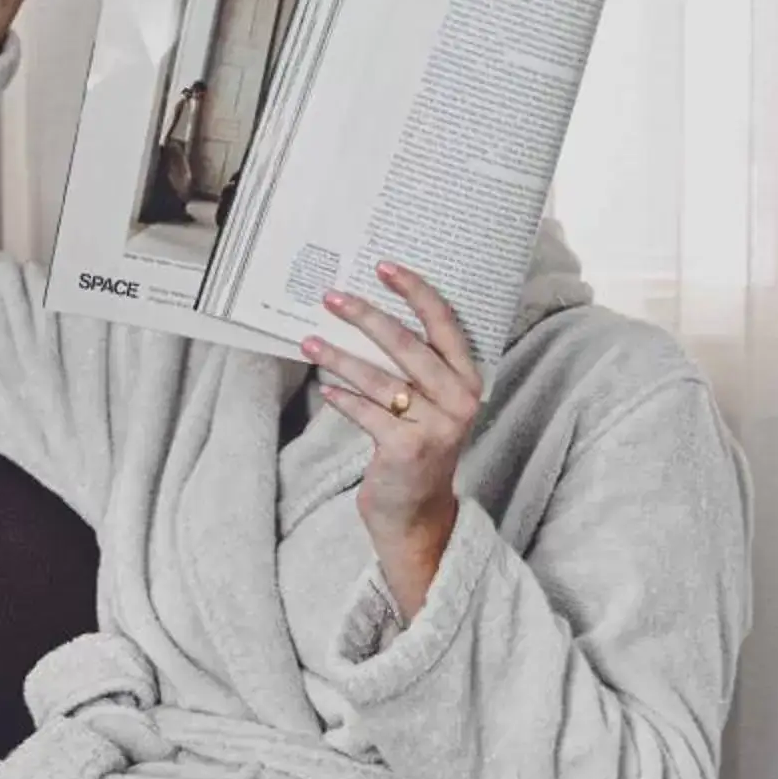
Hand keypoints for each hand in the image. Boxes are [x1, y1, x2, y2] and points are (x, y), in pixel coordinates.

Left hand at [300, 261, 481, 622]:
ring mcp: (437, 426)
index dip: (415, 292)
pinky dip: (342, 399)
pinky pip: (366, 412)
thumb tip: (366, 315)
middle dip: (365, 316)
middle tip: (332, 296)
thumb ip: (414, 367)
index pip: (445, 324)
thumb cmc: (417, 446)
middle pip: (408, 345)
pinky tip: (324, 389)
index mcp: (469, 379)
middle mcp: (460, 399)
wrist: (417, 512)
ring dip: (338, 356)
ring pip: (379, 378)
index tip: (384, 266)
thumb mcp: (428, 404)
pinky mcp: (407, 448)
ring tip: (308, 342)